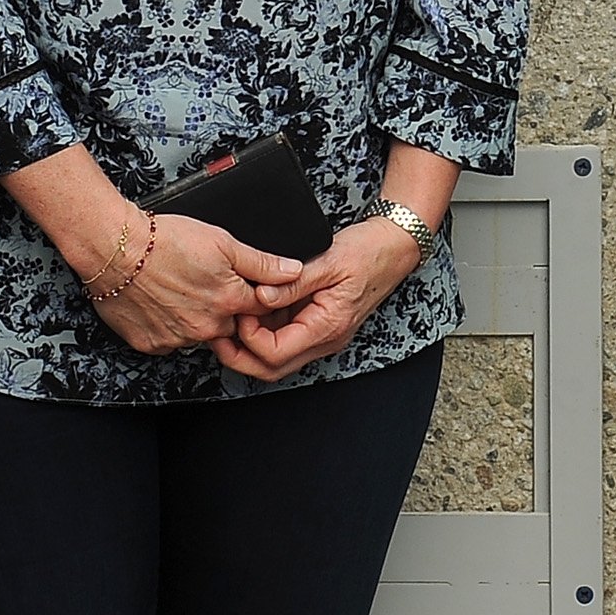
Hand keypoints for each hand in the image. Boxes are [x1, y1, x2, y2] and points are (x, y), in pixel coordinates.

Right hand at [88, 214, 304, 356]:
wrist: (116, 248)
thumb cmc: (166, 239)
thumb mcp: (223, 242)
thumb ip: (262, 263)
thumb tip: (294, 271)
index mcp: (228, 301)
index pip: (260, 309)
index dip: (254, 295)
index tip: (241, 284)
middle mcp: (206, 327)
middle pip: (229, 325)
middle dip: (224, 308)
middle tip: (204, 282)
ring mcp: (177, 339)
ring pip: (198, 333)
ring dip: (196, 317)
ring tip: (179, 287)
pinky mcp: (151, 344)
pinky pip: (169, 339)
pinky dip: (168, 324)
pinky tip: (161, 300)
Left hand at [216, 217, 422, 383]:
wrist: (394, 246)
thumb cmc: (368, 252)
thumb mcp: (327, 261)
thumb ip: (292, 282)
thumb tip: (260, 296)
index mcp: (327, 327)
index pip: (276, 353)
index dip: (250, 338)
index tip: (241, 310)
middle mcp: (324, 339)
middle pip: (272, 368)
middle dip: (241, 355)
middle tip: (221, 330)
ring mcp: (321, 334)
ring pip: (277, 356)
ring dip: (251, 342)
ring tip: (234, 315)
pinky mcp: (318, 324)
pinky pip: (286, 337)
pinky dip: (265, 328)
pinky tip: (254, 308)